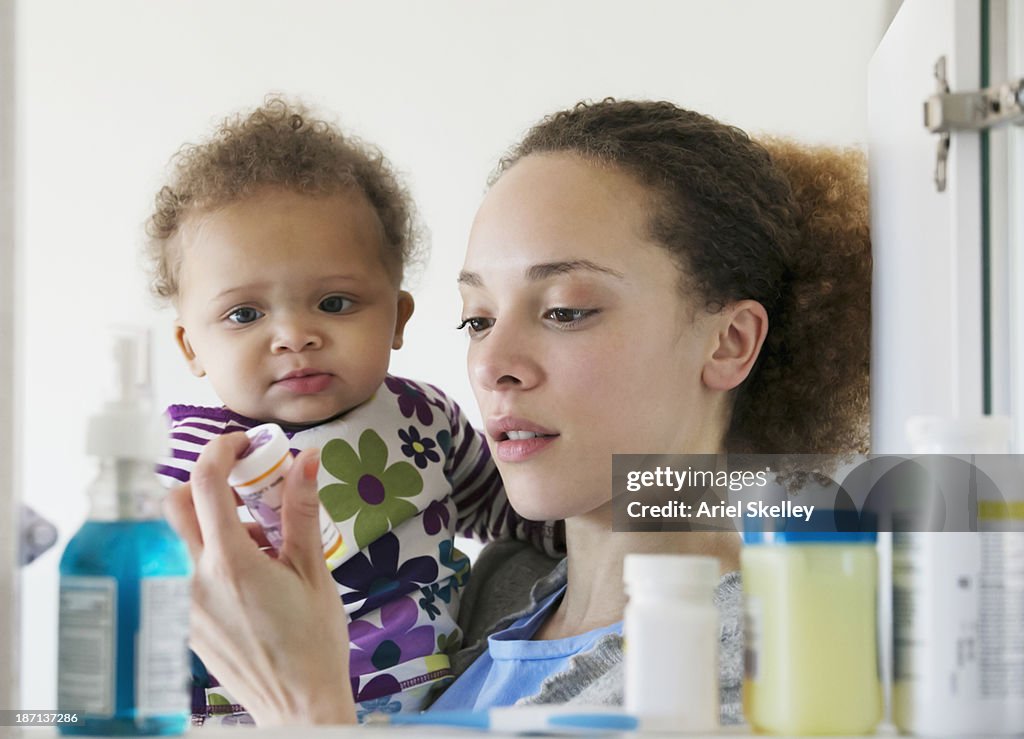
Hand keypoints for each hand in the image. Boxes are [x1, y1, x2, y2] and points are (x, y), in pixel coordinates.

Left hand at [164, 433, 355, 725]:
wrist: (297, 705)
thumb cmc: (314, 642)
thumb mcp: (314, 571)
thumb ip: (302, 511)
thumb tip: (306, 460)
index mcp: (232, 562)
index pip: (207, 483)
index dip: (222, 450)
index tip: (244, 444)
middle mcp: (195, 579)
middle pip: (173, 502)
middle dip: (203, 483)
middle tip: (244, 489)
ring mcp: (182, 603)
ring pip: (173, 537)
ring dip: (204, 520)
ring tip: (253, 541)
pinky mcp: (181, 623)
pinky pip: (179, 570)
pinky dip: (203, 555)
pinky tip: (242, 574)